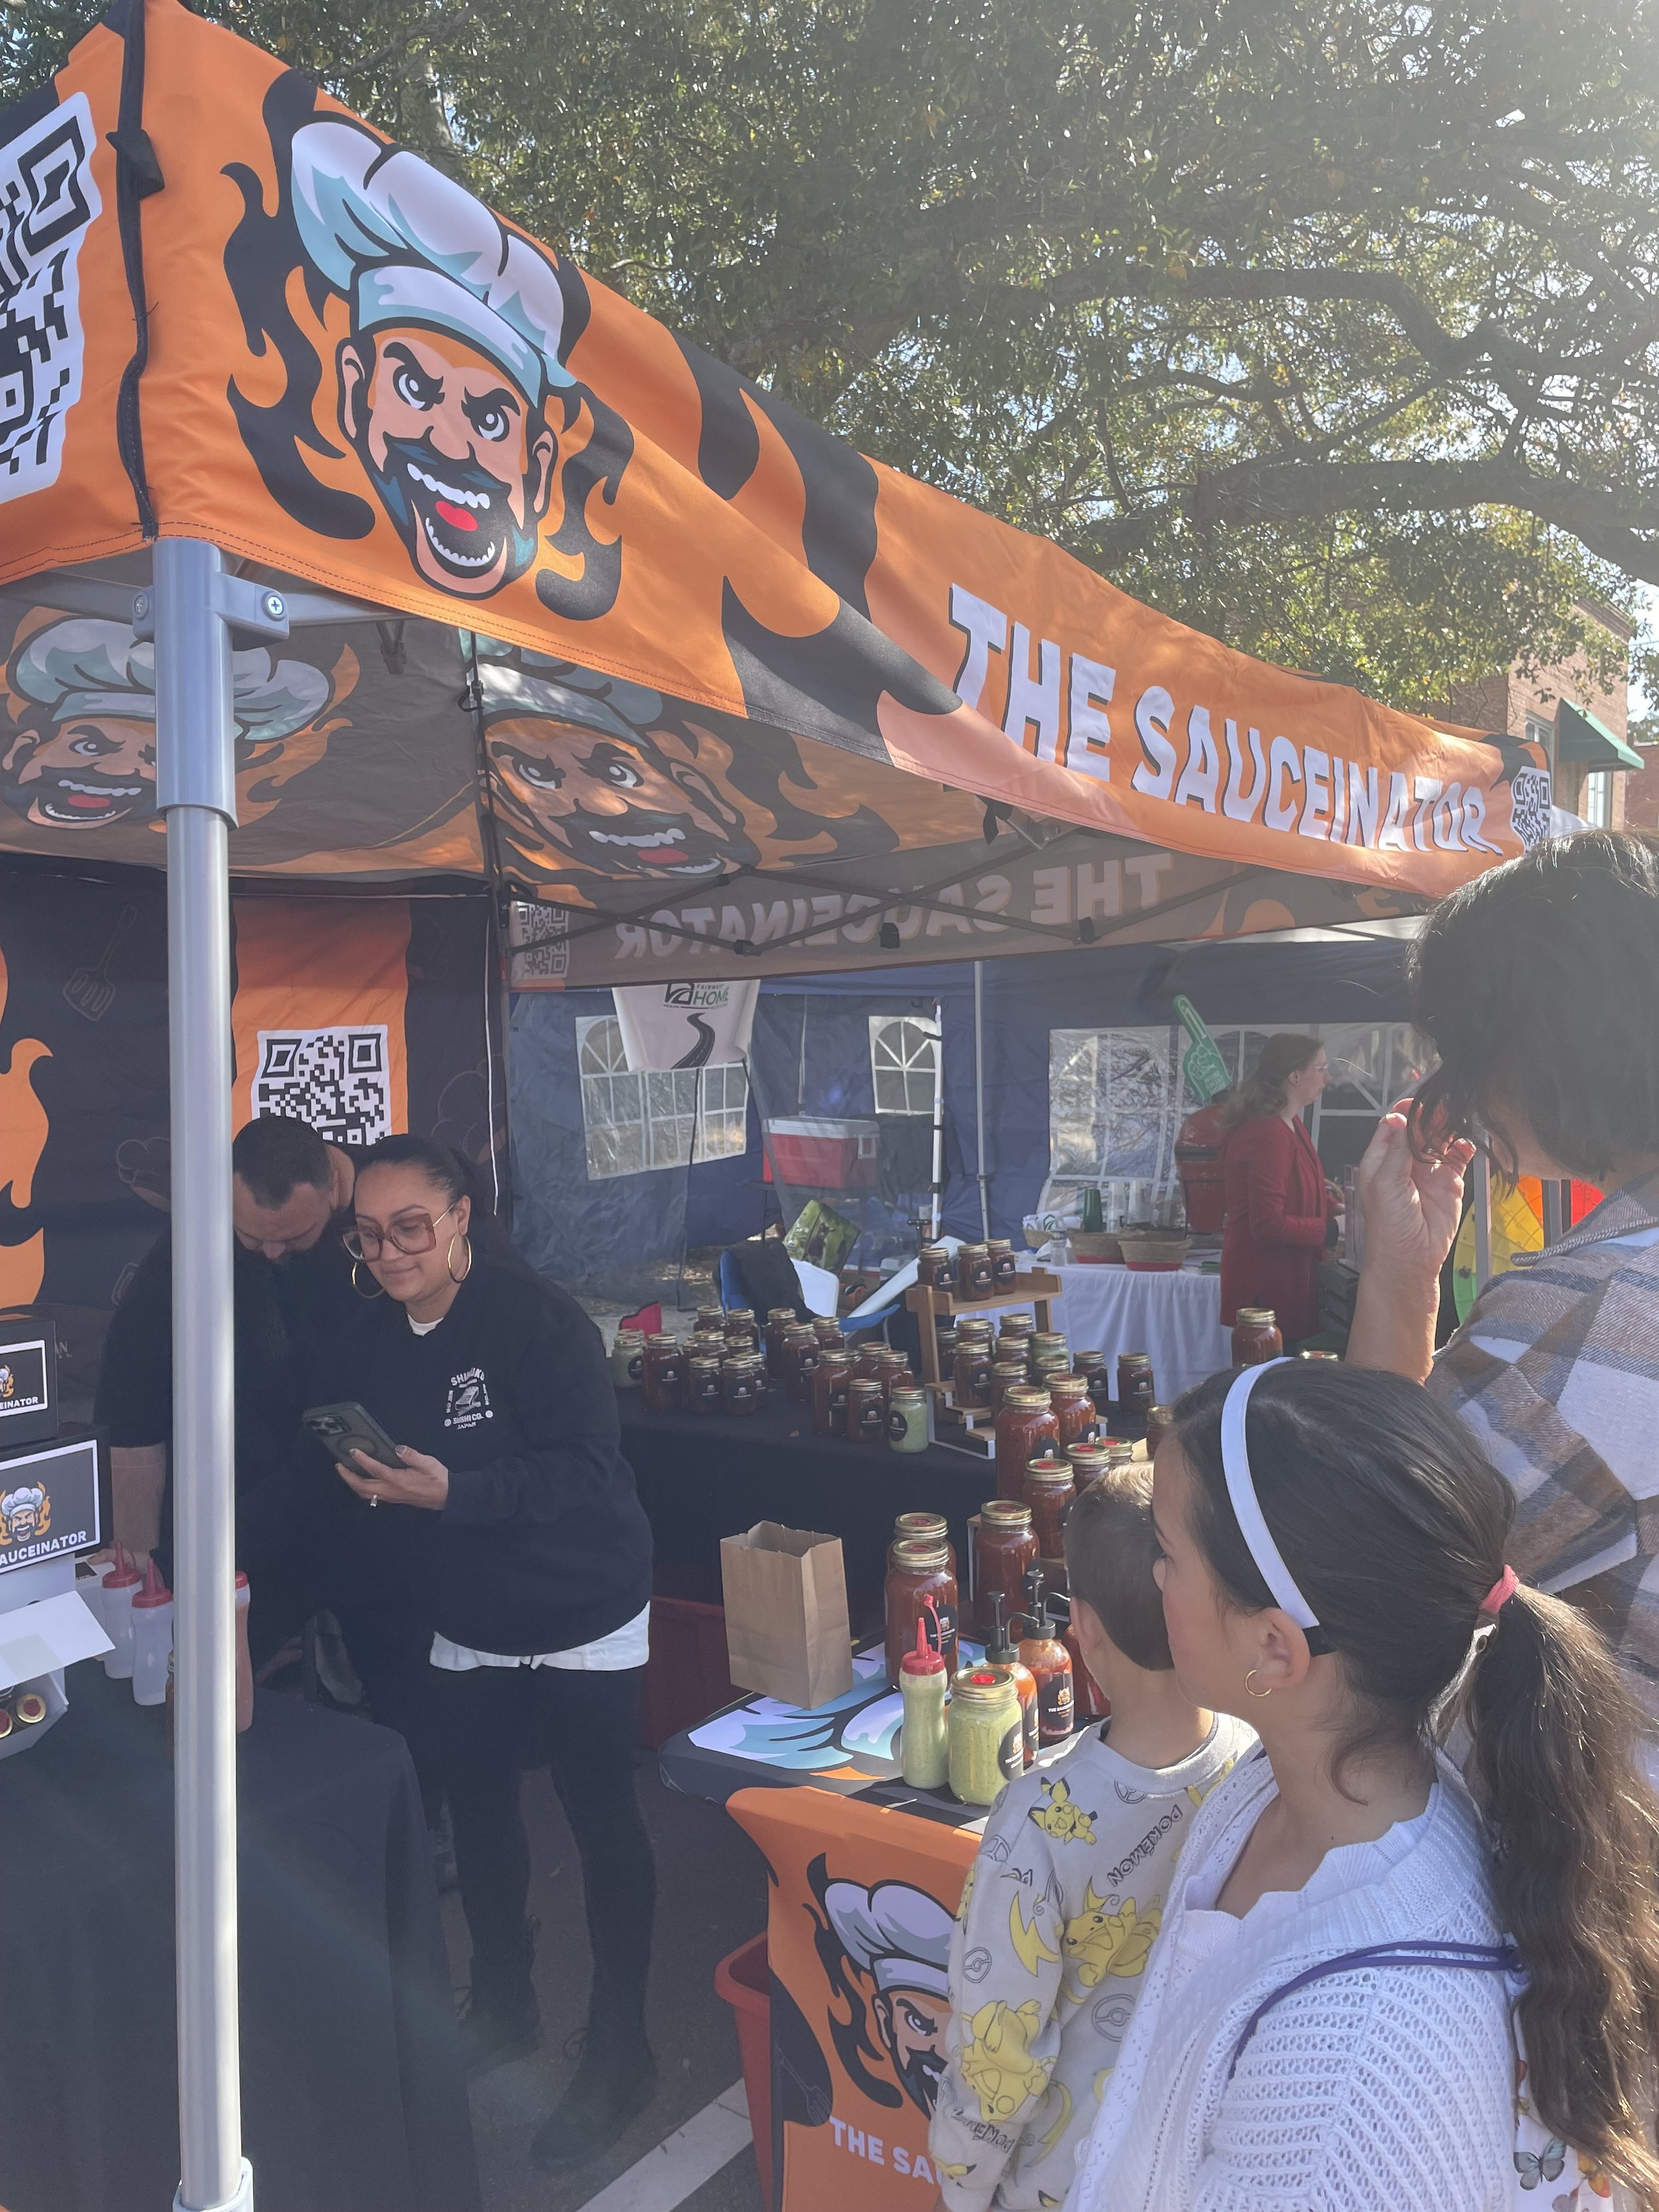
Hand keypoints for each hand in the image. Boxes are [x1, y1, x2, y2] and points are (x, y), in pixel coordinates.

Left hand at [335, 1445, 449, 1510]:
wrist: (446, 1496)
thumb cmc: (438, 1478)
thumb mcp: (428, 1463)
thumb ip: (411, 1455)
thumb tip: (397, 1448)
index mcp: (398, 1481)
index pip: (375, 1469)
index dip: (362, 1460)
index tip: (353, 1451)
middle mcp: (391, 1491)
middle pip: (363, 1487)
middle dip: (348, 1477)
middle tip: (339, 1465)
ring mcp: (391, 1497)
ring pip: (366, 1494)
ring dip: (353, 1484)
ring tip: (346, 1473)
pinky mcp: (394, 1499)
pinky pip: (372, 1496)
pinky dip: (362, 1489)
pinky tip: (361, 1482)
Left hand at [1354, 1103, 1474, 1284]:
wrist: (1410, 1260)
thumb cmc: (1388, 1226)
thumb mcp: (1386, 1184)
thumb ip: (1396, 1150)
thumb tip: (1399, 1118)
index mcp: (1382, 1159)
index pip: (1393, 1126)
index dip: (1406, 1113)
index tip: (1419, 1102)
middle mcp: (1405, 1162)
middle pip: (1420, 1129)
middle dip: (1431, 1116)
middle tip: (1445, 1105)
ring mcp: (1429, 1171)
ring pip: (1440, 1139)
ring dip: (1448, 1127)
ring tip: (1457, 1117)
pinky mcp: (1450, 1182)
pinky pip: (1458, 1157)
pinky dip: (1464, 1147)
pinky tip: (1466, 1142)